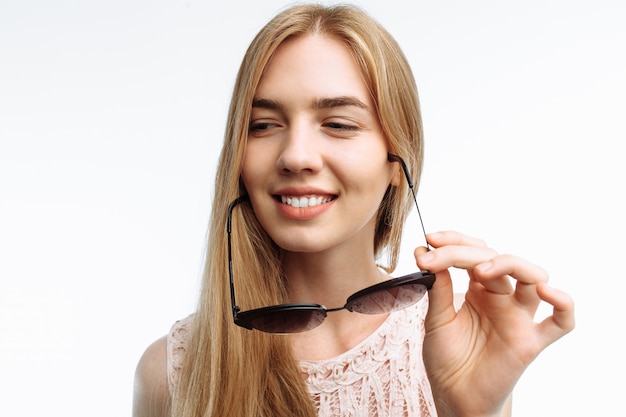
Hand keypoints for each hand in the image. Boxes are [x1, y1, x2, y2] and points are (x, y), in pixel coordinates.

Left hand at [416, 231, 574, 416]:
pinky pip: (562, 321)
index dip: (454, 242)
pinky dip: (563, 303)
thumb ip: (437, 288)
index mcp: (479, 289)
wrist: (454, 396)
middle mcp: (502, 297)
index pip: (475, 252)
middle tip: (436, 256)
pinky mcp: (531, 341)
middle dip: (466, 252)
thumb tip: (425, 252)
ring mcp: (518, 317)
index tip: (429, 241)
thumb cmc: (448, 359)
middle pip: (498, 259)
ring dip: (509, 264)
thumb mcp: (436, 319)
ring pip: (533, 277)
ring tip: (479, 271)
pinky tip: (547, 291)